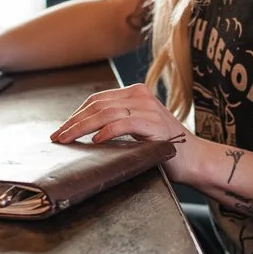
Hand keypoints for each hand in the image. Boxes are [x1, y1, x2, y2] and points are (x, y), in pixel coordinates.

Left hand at [50, 84, 211, 185]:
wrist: (195, 160)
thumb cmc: (164, 148)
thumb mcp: (137, 129)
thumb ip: (117, 123)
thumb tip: (84, 131)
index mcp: (135, 93)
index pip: (97, 100)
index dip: (76, 115)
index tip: (61, 130)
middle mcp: (141, 96)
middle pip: (97, 105)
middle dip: (73, 122)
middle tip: (57, 137)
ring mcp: (148, 108)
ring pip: (106, 113)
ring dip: (82, 127)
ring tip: (68, 140)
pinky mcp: (154, 124)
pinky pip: (124, 124)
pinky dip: (107, 131)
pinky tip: (95, 140)